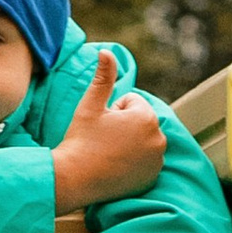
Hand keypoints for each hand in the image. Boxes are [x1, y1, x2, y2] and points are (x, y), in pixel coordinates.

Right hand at [50, 51, 167, 211]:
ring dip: (130, 143)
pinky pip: (145, 161)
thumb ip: (103, 77)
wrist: (73, 180)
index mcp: (146, 117)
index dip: (112, 112)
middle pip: (140, 122)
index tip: (100, 128)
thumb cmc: (81, 140)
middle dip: (124, 127)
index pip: (132, 104)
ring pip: (143, 141)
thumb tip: (106, 52)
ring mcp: (156, 160)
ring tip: (108, 155)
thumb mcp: (90, 105)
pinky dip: (134, 163)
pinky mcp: (151, 177)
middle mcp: (158, 138)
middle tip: (103, 142)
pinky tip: (117, 168)